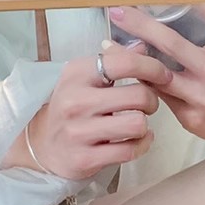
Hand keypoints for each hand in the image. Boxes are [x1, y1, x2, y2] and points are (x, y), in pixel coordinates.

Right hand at [3, 47, 172, 179]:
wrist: (42, 146)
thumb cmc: (71, 108)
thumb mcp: (85, 78)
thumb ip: (115, 62)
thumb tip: (143, 45)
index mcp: (77, 73)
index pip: (124, 62)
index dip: (151, 67)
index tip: (162, 75)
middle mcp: (76, 100)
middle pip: (138, 96)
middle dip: (151, 101)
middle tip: (146, 105)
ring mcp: (79, 132)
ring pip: (137, 124)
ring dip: (145, 125)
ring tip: (137, 124)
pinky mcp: (86, 158)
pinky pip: (130, 150)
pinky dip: (141, 145)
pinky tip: (138, 140)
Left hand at [107, 4, 204, 148]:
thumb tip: (171, 9)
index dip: (200, 2)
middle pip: (174, 44)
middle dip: (142, 25)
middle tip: (120, 12)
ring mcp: (202, 98)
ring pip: (159, 74)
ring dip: (132, 58)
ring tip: (109, 45)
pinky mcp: (190, 117)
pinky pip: (159, 95)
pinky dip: (142, 81)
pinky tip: (126, 72)